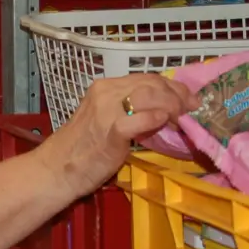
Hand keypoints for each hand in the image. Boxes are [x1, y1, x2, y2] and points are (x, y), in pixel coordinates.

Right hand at [37, 73, 193, 196]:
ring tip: (181, 118)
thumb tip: (163, 113)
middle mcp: (105, 93)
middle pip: (151, 83)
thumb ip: (130, 112)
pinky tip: (164, 122)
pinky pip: (135, 120)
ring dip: (171, 105)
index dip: (172, 86)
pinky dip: (153, 118)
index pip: (146, 78)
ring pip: (147, 96)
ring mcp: (106, 111)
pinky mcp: (109, 132)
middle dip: (177, 94)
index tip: (188, 98)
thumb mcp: (107, 121)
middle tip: (191, 108)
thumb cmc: (82, 149)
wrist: (56, 170)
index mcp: (105, 87)